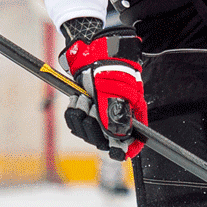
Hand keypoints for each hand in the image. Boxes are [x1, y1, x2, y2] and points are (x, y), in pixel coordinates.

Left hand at [60, 22, 145, 159]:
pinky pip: (75, 124)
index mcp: (131, 116)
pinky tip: (77, 100)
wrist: (93, 55)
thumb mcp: (116, 91)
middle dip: (94, 127)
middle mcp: (115, 120)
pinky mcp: (85, 113)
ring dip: (82, 118)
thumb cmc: (111, 70)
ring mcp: (99, 117)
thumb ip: (115, 115)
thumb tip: (118, 139)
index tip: (116, 150)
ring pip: (87, 134)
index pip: (132, 142)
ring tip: (84, 100)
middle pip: (104, 141)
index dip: (124, 149)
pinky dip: (74, 113)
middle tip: (92, 107)